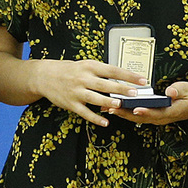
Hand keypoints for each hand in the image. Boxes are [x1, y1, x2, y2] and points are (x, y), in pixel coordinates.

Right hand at [31, 58, 145, 125]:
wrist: (45, 76)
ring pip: (95, 98)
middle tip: (135, 93)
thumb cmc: (70, 70)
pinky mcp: (71, 104)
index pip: (113, 70)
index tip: (142, 80)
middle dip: (121, 89)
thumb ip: (102, 73)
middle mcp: (83, 78)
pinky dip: (95, 118)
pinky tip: (105, 122)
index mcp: (90, 66)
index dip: (128, 75)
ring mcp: (77, 92)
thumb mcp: (85, 65)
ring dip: (108, 102)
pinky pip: (85, 112)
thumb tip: (122, 79)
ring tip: (120, 105)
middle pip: (105, 84)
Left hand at [110, 81, 187, 125]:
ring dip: (122, 113)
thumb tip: (170, 91)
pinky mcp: (153, 115)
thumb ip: (179, 90)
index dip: (145, 112)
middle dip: (125, 113)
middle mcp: (162, 117)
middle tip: (112, 108)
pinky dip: (126, 112)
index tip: (135, 109)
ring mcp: (157, 118)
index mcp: (171, 112)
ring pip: (137, 118)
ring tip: (108, 108)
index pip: (156, 113)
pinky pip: (138, 115)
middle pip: (141, 118)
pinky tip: (116, 107)